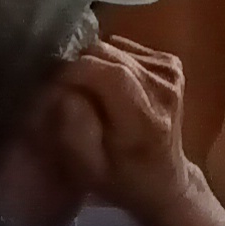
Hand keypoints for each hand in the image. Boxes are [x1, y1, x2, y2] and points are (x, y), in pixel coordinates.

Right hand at [53, 39, 224, 225]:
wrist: (163, 179)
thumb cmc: (119, 178)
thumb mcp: (86, 165)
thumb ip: (72, 124)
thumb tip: (64, 86)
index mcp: (145, 119)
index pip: (107, 72)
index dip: (72, 71)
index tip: (52, 85)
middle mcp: (163, 89)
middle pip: (107, 54)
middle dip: (78, 66)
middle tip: (65, 89)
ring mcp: (171, 73)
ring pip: (113, 46)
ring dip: (93, 63)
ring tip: (89, 91)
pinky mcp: (171, 64)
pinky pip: (124, 48)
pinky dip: (110, 61)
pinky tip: (110, 87)